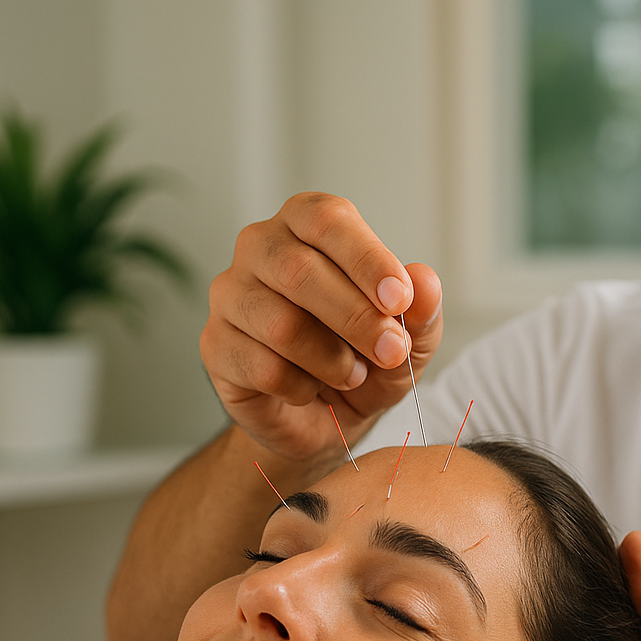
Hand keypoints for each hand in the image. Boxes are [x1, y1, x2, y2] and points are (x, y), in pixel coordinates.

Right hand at [202, 192, 443, 464]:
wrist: (324, 420)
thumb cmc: (364, 360)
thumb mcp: (410, 339)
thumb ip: (421, 310)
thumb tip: (424, 282)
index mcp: (306, 225)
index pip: (327, 221)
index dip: (367, 259)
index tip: (400, 299)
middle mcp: (260, 248)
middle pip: (298, 271)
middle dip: (355, 318)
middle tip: (391, 352)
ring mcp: (230, 295)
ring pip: (280, 324)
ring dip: (331, 359)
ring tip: (352, 374)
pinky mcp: (215, 345)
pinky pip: (261, 367)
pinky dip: (301, 387)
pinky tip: (311, 389)